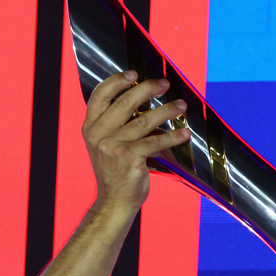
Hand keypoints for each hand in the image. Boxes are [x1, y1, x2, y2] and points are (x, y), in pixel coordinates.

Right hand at [81, 72, 189, 212]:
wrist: (114, 201)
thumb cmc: (115, 171)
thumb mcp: (106, 145)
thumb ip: (115, 124)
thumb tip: (141, 98)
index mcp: (90, 128)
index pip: (99, 96)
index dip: (117, 81)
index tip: (134, 74)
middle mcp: (98, 135)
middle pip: (125, 103)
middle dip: (148, 90)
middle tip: (165, 84)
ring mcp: (113, 147)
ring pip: (144, 121)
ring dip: (166, 111)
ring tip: (181, 106)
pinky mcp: (130, 159)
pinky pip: (155, 142)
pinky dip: (172, 137)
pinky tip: (184, 133)